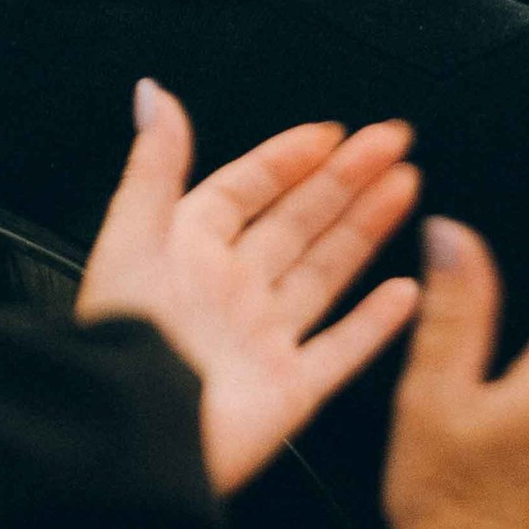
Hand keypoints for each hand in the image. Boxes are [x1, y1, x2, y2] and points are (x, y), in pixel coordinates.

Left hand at [79, 79, 422, 494]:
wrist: (134, 433)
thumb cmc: (122, 341)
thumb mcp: (131, 236)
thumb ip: (155, 165)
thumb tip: (154, 94)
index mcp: (188, 252)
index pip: (246, 190)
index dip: (287, 159)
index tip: (330, 132)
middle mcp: (230, 292)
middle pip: (299, 222)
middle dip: (346, 180)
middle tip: (393, 141)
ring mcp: (264, 340)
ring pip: (326, 273)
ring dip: (366, 228)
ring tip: (407, 185)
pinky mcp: (289, 391)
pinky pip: (340, 350)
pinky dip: (376, 323)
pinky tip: (406, 291)